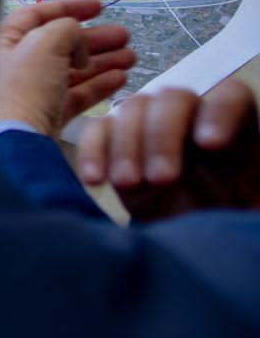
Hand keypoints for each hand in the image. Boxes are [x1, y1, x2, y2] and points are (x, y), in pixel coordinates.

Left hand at [0, 0, 134, 137]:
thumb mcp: (45, 42)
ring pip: (72, 69)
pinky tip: (120, 78)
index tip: (99, 7)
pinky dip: (99, 85)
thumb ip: (67, 29)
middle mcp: (15, 63)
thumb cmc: (24, 86)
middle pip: (61, 43)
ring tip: (130, 56)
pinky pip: (77, 94)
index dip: (71, 8)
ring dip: (102, 61)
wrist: (19, 137)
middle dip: (94, 38)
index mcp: (5, 39)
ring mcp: (32, 90)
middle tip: (123, 35)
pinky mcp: (48, 113)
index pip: (39, 14)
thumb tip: (79, 42)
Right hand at [77, 80, 259, 219]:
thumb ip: (246, 195)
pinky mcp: (114, 140)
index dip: (219, 112)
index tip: (210, 145)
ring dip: (127, 146)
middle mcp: (191, 119)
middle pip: (175, 98)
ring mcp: (149, 125)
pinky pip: (97, 130)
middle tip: (163, 178)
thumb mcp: (242, 210)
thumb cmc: (217, 222)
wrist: (182, 241)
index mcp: (235, 131)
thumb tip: (241, 192)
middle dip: (163, 136)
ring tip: (130, 183)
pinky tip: (95, 180)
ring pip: (133, 108)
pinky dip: (93, 152)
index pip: (230, 97)